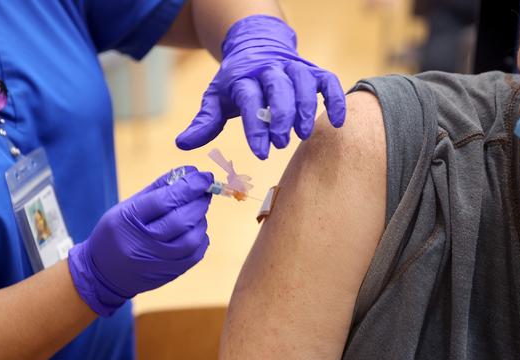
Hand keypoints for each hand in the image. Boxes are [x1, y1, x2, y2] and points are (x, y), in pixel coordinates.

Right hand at [68, 166, 212, 315]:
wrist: (104, 274)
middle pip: (182, 220)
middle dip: (199, 201)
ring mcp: (158, 262)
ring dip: (201, 219)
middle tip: (204, 191)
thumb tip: (189, 172)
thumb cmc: (116, 233)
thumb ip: (158, 188)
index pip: (165, 200)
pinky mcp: (170, 274)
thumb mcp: (127, 206)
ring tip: (196, 210)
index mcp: (129, 219)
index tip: (204, 176)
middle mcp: (143, 243)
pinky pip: (196, 254)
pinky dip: (201, 237)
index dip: (189, 186)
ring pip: (192, 238)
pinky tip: (194, 229)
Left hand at [176, 15, 345, 159]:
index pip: (249, 100)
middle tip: (281, 143)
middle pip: (278, 88)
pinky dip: (336, 98)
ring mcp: (293, 68)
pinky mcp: (313, 70)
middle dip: (280, 116)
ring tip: (303, 134)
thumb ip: (204, 122)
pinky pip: (329, 80)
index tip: (260, 153)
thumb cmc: (238, 81)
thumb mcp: (217, 98)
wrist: (256, 46)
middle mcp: (269, 69)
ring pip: (304, 81)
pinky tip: (337, 121)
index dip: (255, 127)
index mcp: (243, 77)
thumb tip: (182, 144)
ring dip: (306, 108)